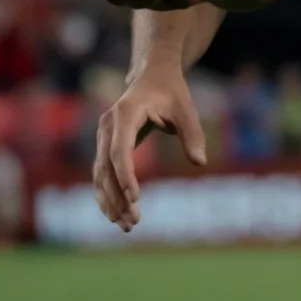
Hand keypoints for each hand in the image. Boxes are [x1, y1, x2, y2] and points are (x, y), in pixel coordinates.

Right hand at [93, 64, 208, 229]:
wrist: (153, 76)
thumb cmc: (172, 92)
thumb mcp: (187, 109)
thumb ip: (193, 134)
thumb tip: (200, 162)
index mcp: (125, 113)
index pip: (120, 150)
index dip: (126, 176)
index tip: (136, 199)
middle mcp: (107, 126)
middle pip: (105, 167)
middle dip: (117, 197)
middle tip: (133, 223)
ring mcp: (103, 136)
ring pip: (100, 174)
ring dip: (110, 201)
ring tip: (126, 225)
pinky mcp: (105, 145)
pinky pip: (102, 173)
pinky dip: (107, 194)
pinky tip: (116, 214)